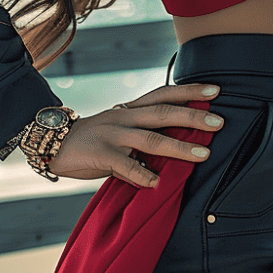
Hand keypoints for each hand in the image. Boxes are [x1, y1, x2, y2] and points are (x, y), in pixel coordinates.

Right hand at [46, 82, 222, 186]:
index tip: (215, 90)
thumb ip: (146, 131)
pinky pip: (125, 165)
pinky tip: (158, 183)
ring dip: (179, 147)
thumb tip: (181, 138)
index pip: (165, 93)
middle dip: (193, 116)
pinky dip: (143, 174)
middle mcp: (125, 116)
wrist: (54, 142)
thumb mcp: (121, 126)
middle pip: (164, 113)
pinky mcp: (100, 154)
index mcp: (131, 108)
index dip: (190, 90)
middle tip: (219, 122)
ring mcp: (113, 134)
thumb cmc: (96, 138)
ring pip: (151, 138)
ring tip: (202, 154)